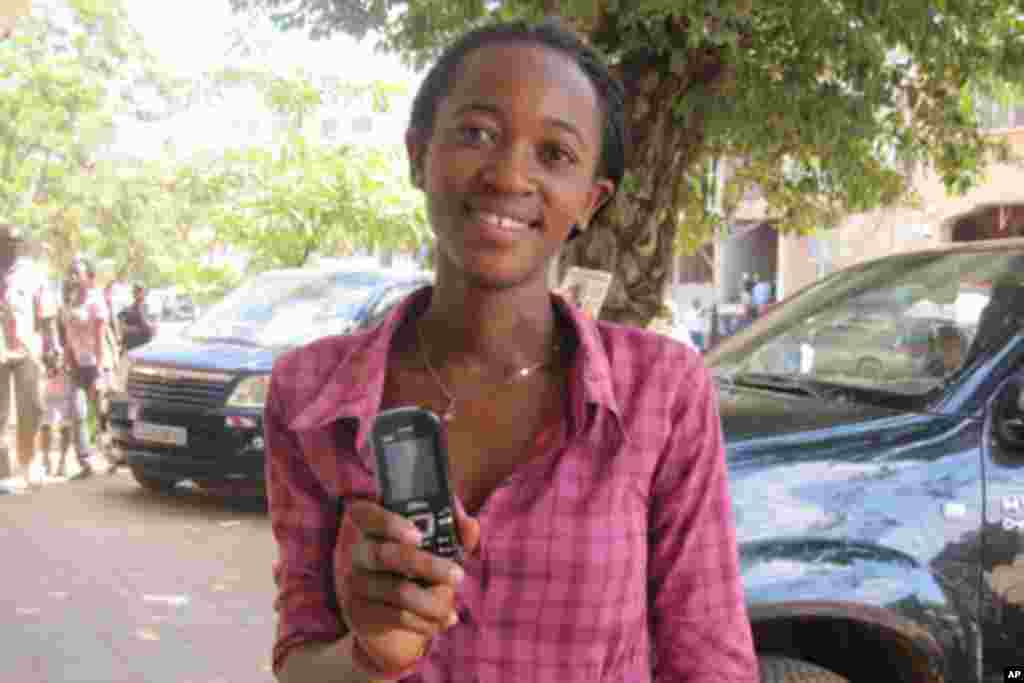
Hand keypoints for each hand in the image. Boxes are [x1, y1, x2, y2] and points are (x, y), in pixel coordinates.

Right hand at [339, 499, 479, 675]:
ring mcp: (355, 583)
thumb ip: (454, 534)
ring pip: (397, 590)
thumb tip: (470, 524)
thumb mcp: (439, 551)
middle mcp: (357, 551)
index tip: (418, 535)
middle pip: (385, 555)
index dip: (388, 522)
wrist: (395, 624)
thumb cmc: (420, 574)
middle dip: (427, 565)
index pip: (366, 514)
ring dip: (433, 601)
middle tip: (459, 575)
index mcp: (372, 526)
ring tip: (450, 608)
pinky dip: (425, 621)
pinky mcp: (359, 613)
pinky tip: (442, 621)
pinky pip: (396, 616)